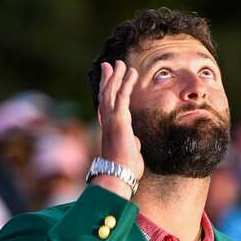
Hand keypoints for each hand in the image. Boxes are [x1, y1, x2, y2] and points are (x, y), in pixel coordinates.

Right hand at [93, 60, 142, 198]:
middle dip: (108, 79)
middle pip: (105, 95)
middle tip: (110, 65)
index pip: (105, 106)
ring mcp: (111, 120)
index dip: (106, 91)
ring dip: (116, 76)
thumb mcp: (129, 153)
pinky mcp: (119, 120)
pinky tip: (131, 72)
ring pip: (111, 92)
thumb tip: (135, 141)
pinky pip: (123, 96)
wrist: (119, 177)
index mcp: (109, 129)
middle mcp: (107, 122)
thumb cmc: (125, 170)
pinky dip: (126, 83)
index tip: (107, 80)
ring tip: (121, 63)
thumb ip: (131, 144)